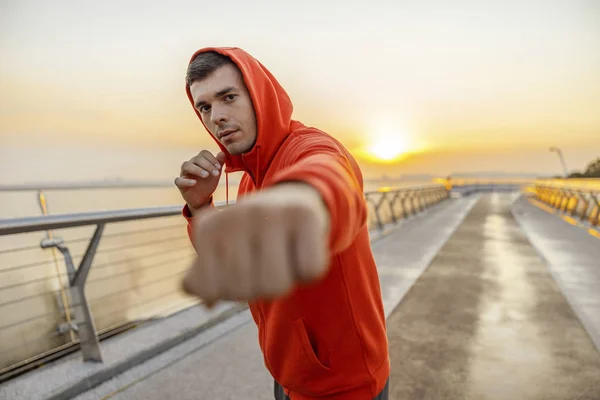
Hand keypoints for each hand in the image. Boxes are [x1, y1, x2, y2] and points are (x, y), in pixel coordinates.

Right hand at [175, 150, 226, 213]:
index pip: (204, 153)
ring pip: (186, 165)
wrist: (202, 198)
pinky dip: (186, 181)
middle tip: (216, 174)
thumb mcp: (215, 174)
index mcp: (199, 161)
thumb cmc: (208, 183)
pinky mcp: (180, 184)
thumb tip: (222, 153)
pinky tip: (194, 183)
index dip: (212, 159)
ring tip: (206, 175)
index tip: (219, 167)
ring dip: (197, 169)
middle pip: (196, 158)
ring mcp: (184, 173)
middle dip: (207, 165)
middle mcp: (191, 164)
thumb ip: (219, 163)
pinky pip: (179, 180)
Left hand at [181, 183, 330, 303]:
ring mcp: (270, 213)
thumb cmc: (253, 235)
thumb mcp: (221, 251)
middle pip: (246, 290)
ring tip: (283, 257)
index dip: (227, 291)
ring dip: (285, 280)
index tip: (237, 269)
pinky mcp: (303, 215)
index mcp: (208, 227)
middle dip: (258, 287)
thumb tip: (208, 302)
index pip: (210, 289)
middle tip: (265, 262)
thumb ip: (203, 279)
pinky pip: (309, 271)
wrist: (294, 199)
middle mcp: (236, 215)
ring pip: (277, 286)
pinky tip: (302, 249)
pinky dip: (308, 270)